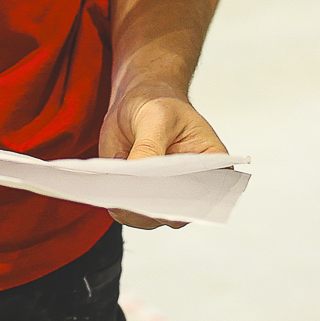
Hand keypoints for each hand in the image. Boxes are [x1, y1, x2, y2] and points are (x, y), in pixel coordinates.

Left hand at [99, 83, 227, 229]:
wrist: (137, 102)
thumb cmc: (159, 104)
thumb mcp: (158, 117)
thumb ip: (149, 147)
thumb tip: (137, 177)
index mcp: (210, 167)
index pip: (206, 193)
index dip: (189, 199)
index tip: (167, 193)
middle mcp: (187, 188)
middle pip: (175, 212)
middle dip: (155, 206)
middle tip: (136, 193)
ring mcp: (161, 196)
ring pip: (146, 218)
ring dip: (130, 206)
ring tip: (117, 187)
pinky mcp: (136, 197)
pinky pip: (125, 210)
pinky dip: (115, 201)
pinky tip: (109, 185)